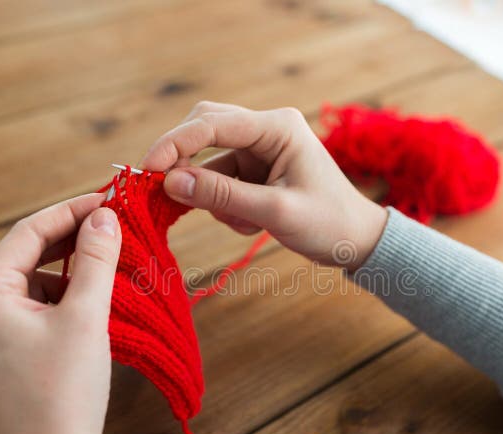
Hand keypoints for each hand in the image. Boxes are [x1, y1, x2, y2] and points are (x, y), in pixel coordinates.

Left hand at [0, 194, 120, 433]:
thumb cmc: (64, 391)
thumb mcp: (86, 317)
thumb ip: (96, 260)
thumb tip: (105, 217)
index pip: (28, 232)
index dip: (71, 211)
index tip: (108, 200)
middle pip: (26, 254)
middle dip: (71, 240)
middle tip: (113, 227)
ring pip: (32, 281)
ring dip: (69, 270)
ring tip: (109, 266)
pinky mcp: (1, 350)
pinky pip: (32, 307)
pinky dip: (62, 297)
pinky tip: (91, 300)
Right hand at [140, 101, 386, 270]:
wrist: (356, 241)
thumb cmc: (328, 222)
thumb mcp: (274, 211)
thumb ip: (222, 196)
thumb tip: (169, 183)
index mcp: (277, 126)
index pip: (212, 123)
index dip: (174, 143)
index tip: (146, 170)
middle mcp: (266, 129)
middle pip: (203, 130)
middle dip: (185, 164)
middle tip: (165, 193)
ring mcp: (259, 150)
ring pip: (209, 163)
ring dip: (214, 196)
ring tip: (247, 223)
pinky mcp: (255, 171)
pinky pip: (220, 182)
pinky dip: (226, 206)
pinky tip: (253, 224)